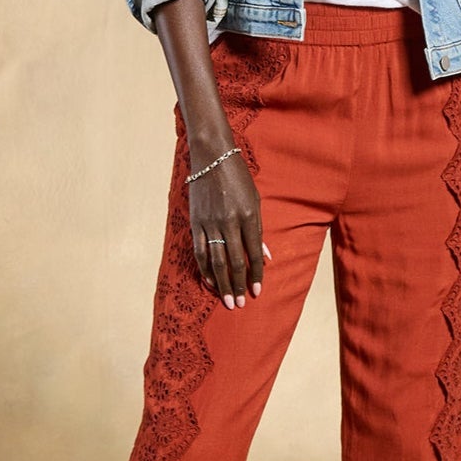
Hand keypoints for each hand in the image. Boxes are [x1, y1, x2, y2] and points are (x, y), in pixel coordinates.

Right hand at [187, 145, 271, 308]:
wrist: (212, 155)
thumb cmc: (238, 177)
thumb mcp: (255, 200)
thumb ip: (258, 230)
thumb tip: (264, 257)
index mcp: (249, 216)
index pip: (253, 254)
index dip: (256, 275)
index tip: (256, 292)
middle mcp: (230, 222)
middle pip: (235, 262)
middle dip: (238, 286)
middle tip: (239, 304)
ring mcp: (211, 222)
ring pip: (216, 260)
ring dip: (222, 283)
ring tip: (226, 300)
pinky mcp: (196, 221)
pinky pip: (199, 251)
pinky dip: (204, 268)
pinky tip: (209, 282)